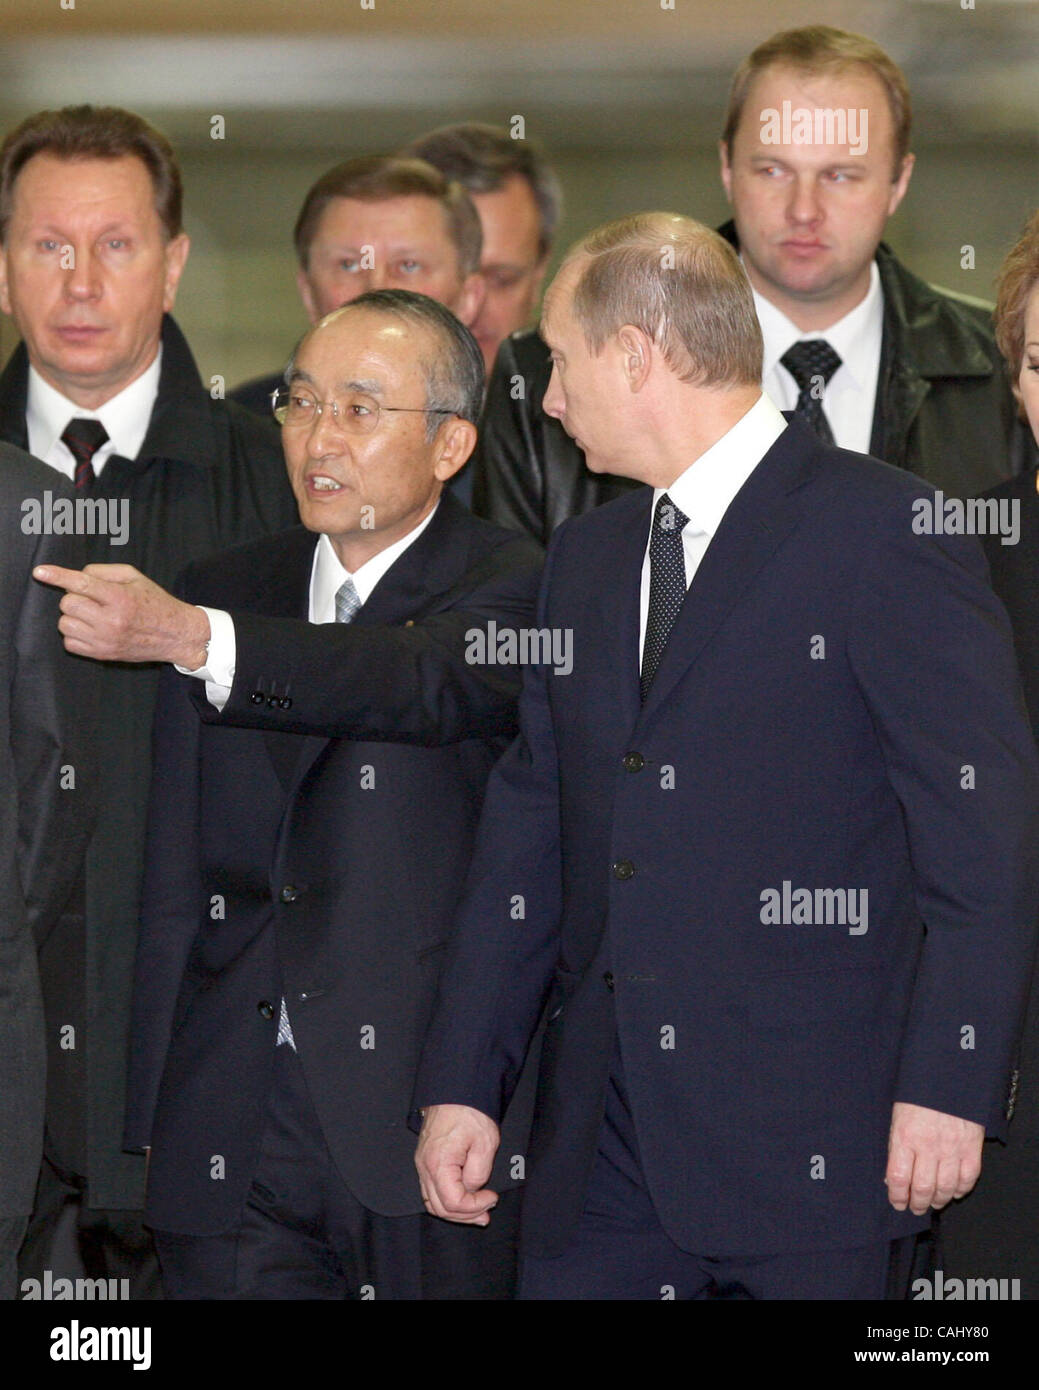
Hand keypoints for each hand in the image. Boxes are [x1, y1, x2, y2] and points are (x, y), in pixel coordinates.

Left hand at [34, 563, 209, 667]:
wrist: (174, 635)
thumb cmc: (154, 603)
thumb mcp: (135, 577)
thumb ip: (103, 571)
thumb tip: (77, 577)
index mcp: (120, 598)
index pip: (81, 583)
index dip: (57, 576)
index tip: (40, 572)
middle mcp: (110, 621)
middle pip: (67, 603)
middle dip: (74, 597)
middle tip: (92, 598)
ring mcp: (105, 640)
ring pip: (65, 623)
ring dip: (74, 616)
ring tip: (93, 614)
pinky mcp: (101, 655)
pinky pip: (69, 643)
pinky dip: (75, 634)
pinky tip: (92, 629)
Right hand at [415, 1104, 500, 1224]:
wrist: (455, 1089)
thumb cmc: (470, 1111)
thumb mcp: (485, 1143)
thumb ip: (478, 1173)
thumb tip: (472, 1189)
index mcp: (438, 1163)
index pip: (453, 1202)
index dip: (474, 1206)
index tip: (492, 1197)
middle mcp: (424, 1167)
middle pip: (440, 1208)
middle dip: (465, 1215)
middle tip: (486, 1213)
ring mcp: (422, 1164)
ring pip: (433, 1202)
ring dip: (455, 1211)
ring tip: (477, 1212)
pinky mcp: (425, 1160)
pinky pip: (431, 1190)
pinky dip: (447, 1199)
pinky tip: (463, 1198)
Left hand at [886, 1101, 983, 1213]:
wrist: (948, 1075)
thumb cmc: (918, 1096)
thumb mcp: (898, 1118)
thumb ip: (896, 1148)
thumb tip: (893, 1179)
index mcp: (905, 1137)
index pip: (898, 1178)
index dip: (897, 1196)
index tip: (897, 1203)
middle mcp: (928, 1146)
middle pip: (923, 1188)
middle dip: (918, 1204)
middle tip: (915, 1208)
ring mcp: (952, 1148)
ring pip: (945, 1188)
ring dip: (938, 1200)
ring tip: (932, 1202)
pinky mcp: (972, 1147)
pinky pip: (968, 1178)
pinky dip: (960, 1190)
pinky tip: (953, 1191)